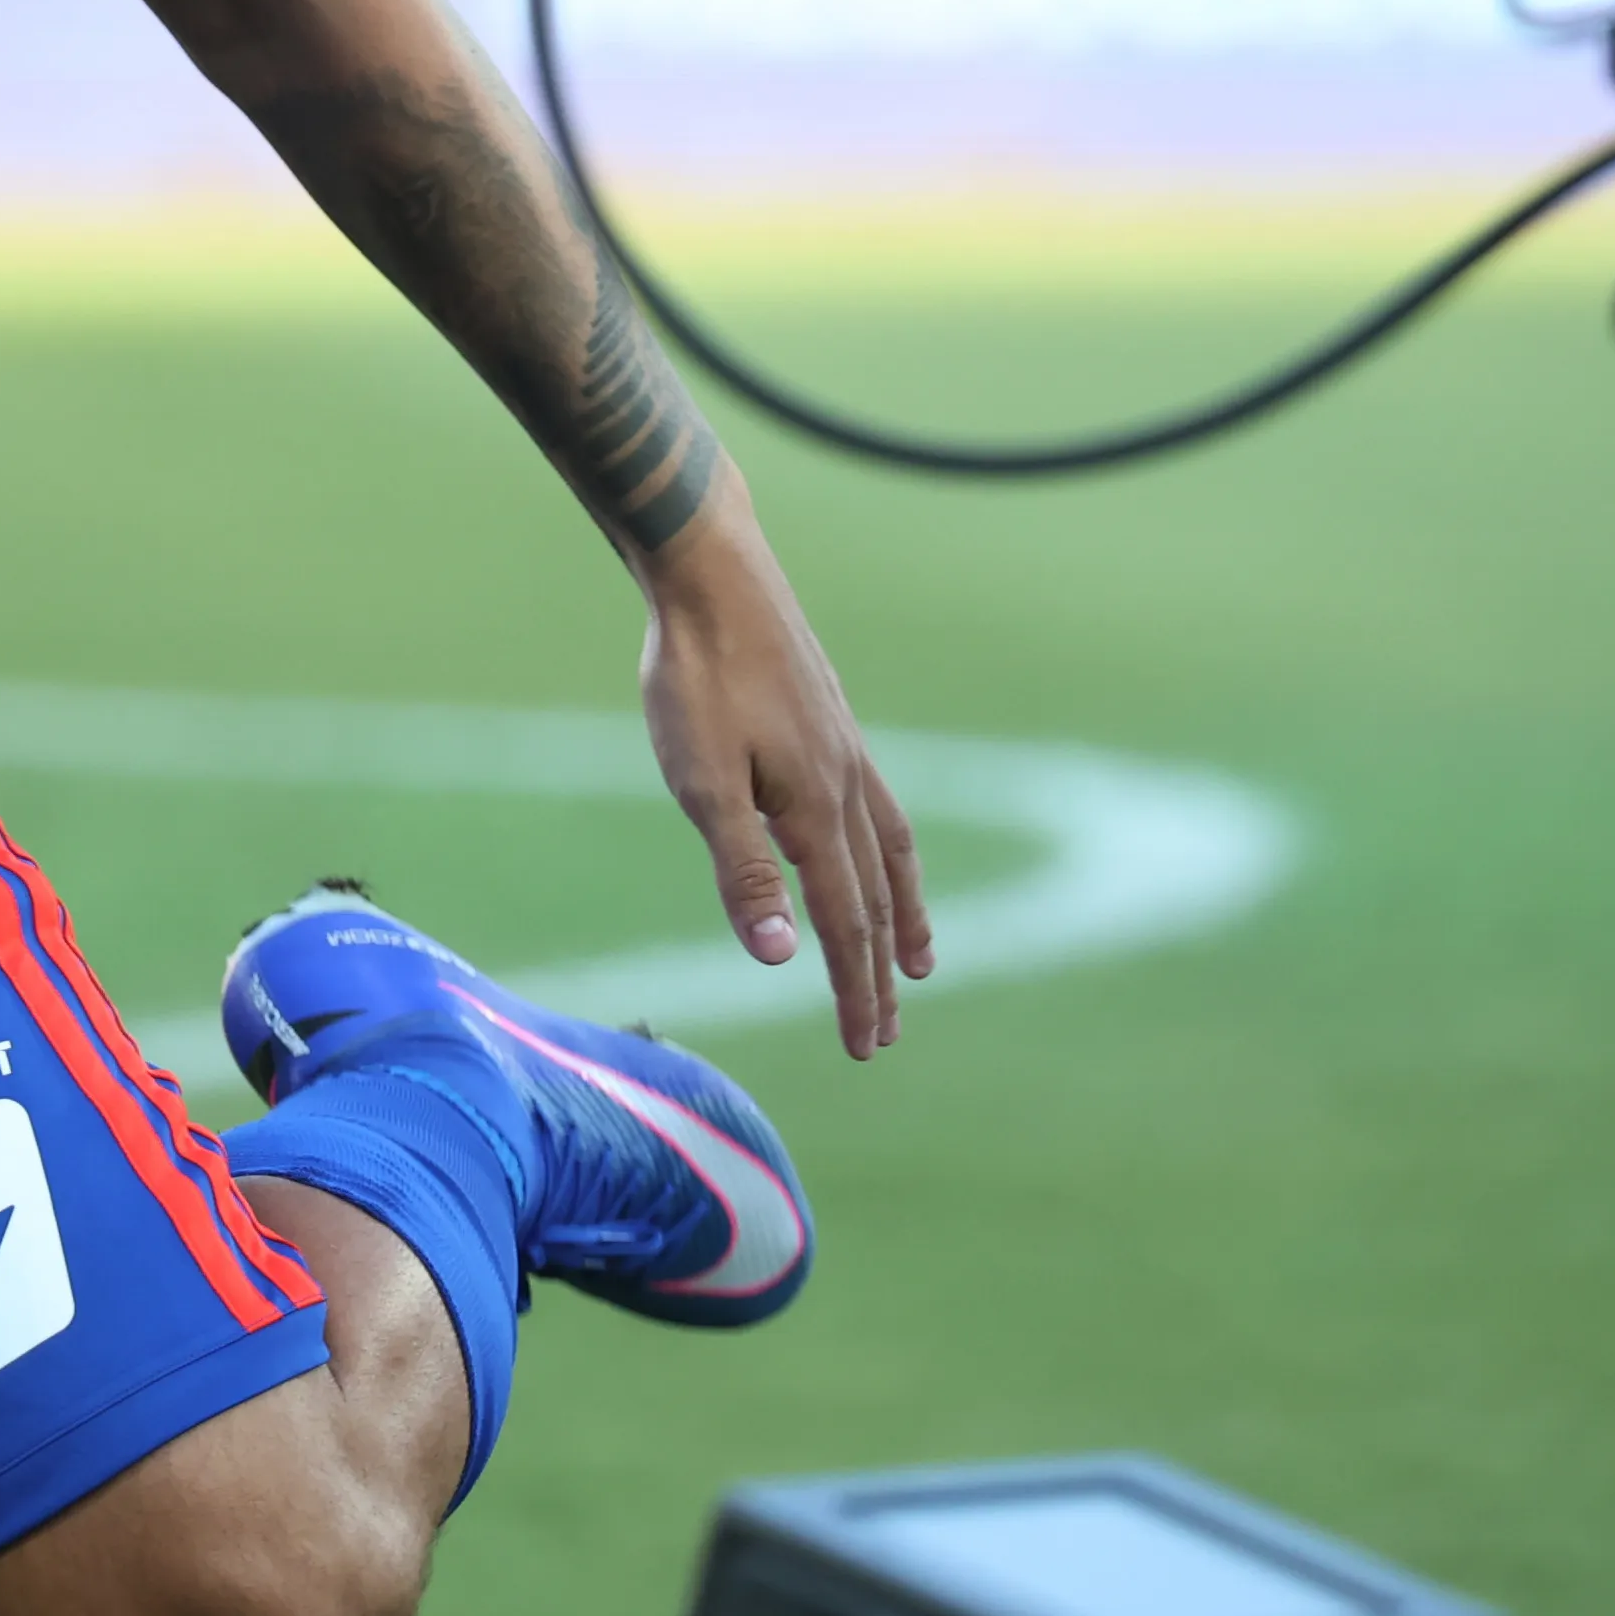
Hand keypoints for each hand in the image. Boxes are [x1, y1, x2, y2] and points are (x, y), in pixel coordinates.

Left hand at [638, 507, 934, 1057]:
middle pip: (876, 897)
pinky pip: (879, 806)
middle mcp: (847, 783)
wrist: (711, 570)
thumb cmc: (696, 676)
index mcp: (816, 809)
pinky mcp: (831, 721)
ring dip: (903, 913)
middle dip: (881, 970)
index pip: (844, 922)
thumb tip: (783, 959)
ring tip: (918, 957)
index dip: (854, 988)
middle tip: (887, 1032)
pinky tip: (870, 846)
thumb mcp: (703, 782)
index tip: (866, 1046)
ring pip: (890, 850)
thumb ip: (743, 872)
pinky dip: (889, 850)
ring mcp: (846, 748)